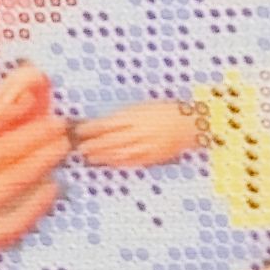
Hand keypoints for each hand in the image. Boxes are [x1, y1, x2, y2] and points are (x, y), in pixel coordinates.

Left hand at [73, 99, 202, 168]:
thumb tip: (104, 123)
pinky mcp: (152, 155)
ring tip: (89, 156)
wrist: (190, 122)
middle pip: (109, 140)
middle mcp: (138, 131)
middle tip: (80, 147)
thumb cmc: (166, 110)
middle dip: (92, 144)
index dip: (91, 129)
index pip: (106, 124)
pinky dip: (117, 162)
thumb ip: (124, 116)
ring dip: (102, 155)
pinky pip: (132, 161)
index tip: (79, 130)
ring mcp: (145, 145)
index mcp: (135, 116)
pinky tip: (108, 162)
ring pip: (118, 153)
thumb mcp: (143, 107)